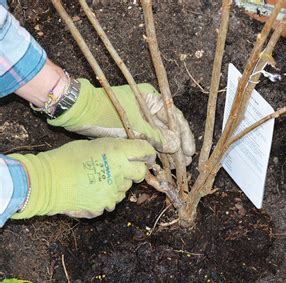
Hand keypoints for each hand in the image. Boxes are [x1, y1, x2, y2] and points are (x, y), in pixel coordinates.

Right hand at [9, 138, 155, 218]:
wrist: (45, 182)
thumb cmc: (66, 159)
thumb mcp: (92, 145)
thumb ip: (114, 150)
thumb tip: (127, 154)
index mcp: (117, 153)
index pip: (145, 151)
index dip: (148, 153)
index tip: (146, 156)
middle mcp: (120, 172)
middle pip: (141, 173)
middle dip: (136, 171)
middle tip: (121, 168)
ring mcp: (114, 192)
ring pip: (126, 188)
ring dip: (118, 184)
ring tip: (97, 180)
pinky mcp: (106, 205)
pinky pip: (112, 201)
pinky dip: (106, 197)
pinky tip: (90, 191)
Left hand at [48, 79, 194, 161]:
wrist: (79, 113)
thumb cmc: (107, 113)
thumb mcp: (135, 126)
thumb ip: (157, 137)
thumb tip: (176, 147)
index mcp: (152, 99)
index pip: (175, 118)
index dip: (184, 136)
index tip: (190, 151)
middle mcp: (148, 108)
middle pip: (169, 129)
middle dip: (178, 146)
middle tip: (186, 162)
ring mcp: (140, 119)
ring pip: (159, 137)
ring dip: (168, 152)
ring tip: (176, 166)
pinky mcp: (132, 129)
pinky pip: (148, 141)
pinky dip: (155, 152)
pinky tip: (161, 163)